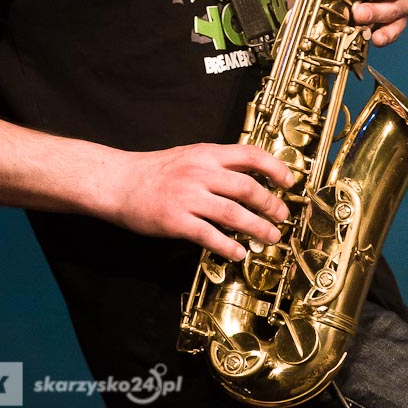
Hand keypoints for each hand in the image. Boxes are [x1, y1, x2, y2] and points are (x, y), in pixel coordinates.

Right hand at [110, 143, 293, 260]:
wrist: (118, 181)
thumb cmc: (153, 170)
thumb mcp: (188, 156)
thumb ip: (215, 164)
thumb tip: (249, 176)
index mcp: (206, 154)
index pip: (250, 155)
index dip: (274, 167)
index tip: (289, 181)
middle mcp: (200, 172)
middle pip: (247, 188)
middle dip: (271, 204)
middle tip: (282, 217)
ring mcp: (188, 197)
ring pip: (234, 214)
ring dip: (258, 228)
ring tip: (270, 238)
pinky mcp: (176, 221)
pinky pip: (210, 236)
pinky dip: (229, 246)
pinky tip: (239, 253)